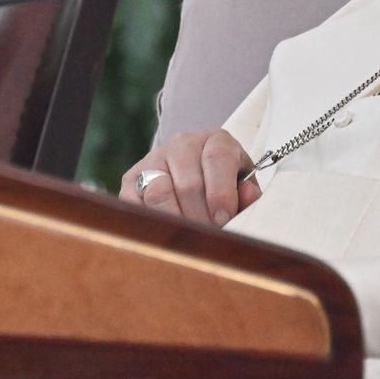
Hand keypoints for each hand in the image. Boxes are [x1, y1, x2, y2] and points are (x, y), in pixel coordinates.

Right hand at [120, 129, 259, 226]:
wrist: (195, 173)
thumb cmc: (225, 184)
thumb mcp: (242, 184)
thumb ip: (248, 192)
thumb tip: (248, 195)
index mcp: (216, 140)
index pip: (217, 159)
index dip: (221, 193)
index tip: (224, 219)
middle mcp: (183, 144)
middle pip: (189, 183)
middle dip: (200, 217)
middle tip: (208, 236)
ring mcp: (154, 159)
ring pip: (160, 193)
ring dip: (176, 221)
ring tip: (188, 238)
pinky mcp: (131, 179)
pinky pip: (134, 204)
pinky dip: (150, 222)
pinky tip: (166, 232)